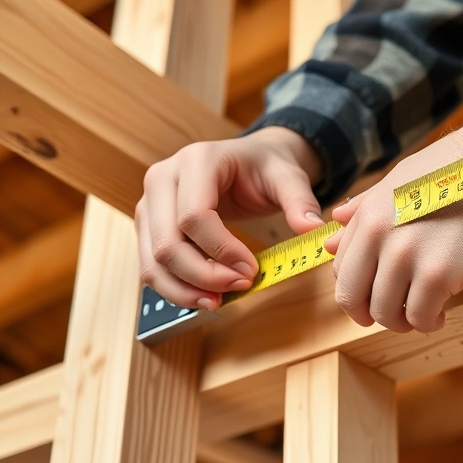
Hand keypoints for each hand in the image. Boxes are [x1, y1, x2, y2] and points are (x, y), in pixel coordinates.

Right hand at [136, 127, 322, 310]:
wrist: (247, 162)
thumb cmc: (265, 168)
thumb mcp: (288, 177)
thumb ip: (300, 201)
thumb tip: (314, 230)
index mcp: (196, 160)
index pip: (194, 216)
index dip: (222, 251)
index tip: (251, 271)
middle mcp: (163, 178)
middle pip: (168, 243)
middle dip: (203, 276)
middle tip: (239, 289)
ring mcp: (149, 203)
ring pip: (153, 261)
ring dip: (183, 290)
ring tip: (219, 303)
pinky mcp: (148, 226)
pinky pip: (151, 266)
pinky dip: (175, 288)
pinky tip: (204, 297)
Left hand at [324, 114, 462, 332]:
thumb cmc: (458, 168)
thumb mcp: (401, 180)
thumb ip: (364, 209)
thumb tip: (330, 232)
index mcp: (368, 215)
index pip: (341, 272)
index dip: (357, 292)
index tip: (376, 295)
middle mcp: (380, 237)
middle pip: (354, 299)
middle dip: (370, 315)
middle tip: (395, 315)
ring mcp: (408, 256)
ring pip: (387, 314)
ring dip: (403, 322)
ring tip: (423, 313)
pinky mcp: (440, 273)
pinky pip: (421, 317)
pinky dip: (429, 322)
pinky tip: (442, 313)